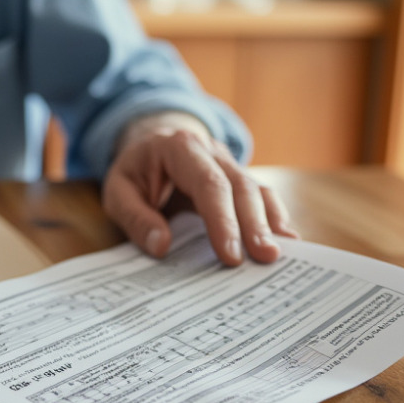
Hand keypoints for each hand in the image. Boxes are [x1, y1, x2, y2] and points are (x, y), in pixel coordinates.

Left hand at [102, 115, 297, 264]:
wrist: (149, 144)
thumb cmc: (135, 171)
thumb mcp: (118, 191)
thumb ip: (135, 218)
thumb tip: (160, 246)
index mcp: (181, 148)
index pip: (209, 184)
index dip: (222, 220)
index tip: (230, 255)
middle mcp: (213, 152)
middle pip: (241, 186)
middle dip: (254, 224)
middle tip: (265, 258)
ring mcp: (230, 164)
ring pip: (258, 190)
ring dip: (270, 223)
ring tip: (278, 255)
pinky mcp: (239, 179)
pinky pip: (262, 197)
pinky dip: (275, 219)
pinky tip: (285, 242)